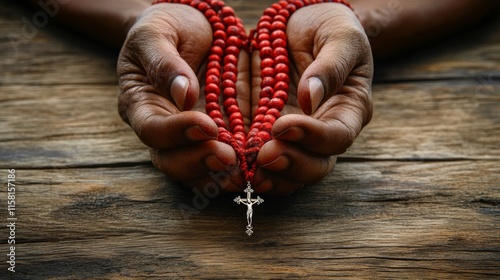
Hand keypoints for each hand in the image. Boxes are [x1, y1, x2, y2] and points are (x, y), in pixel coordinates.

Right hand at [117, 4, 250, 191]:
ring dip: (217, 175)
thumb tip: (184, 95)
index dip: (177, 132)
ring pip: (194, 170)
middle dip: (199, 162)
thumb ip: (165, 62)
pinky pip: (217, 162)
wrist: (187, 27)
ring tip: (242, 174)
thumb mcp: (156, 32)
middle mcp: (161, 128)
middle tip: (228, 159)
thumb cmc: (166, 27)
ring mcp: (186, 137)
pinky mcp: (212, 137)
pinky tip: (253, 170)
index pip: (152, 129)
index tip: (207, 125)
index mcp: (140, 105)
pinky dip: (233, 169)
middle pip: (170, 160)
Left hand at [251, 3, 372, 194]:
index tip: (284, 125)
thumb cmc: (329, 27)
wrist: (302, 23)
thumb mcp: (340, 37)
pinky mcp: (268, 134)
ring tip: (246, 170)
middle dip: (290, 164)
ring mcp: (297, 138)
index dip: (313, 137)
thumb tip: (310, 99)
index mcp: (349, 110)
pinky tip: (231, 168)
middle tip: (264, 155)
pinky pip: (264, 162)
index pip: (337, 136)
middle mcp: (325, 131)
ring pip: (290, 172)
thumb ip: (330, 67)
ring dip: (268, 176)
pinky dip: (249, 168)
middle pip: (316, 165)